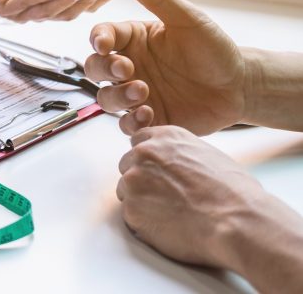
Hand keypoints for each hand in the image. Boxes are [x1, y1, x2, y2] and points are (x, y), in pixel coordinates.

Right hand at [85, 0, 246, 134]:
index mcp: (133, 40)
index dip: (98, 40)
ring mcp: (136, 95)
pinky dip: (132, 122)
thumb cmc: (213, 49)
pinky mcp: (148, 118)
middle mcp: (129, 67)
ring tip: (143, 93)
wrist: (239, 87)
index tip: (104, 44)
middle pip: (94, 69)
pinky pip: (127, 125)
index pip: (102, 37)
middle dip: (104, 70)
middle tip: (126, 70)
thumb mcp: (188, 20)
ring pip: (106, 99)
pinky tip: (149, 114)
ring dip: (117, 97)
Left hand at [117, 126, 302, 274]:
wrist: (237, 221)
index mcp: (164, 137)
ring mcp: (133, 180)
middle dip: (142, 180)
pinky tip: (168, 226)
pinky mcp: (131, 209)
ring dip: (141, 201)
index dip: (148, 160)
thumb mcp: (208, 155)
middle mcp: (144, 153)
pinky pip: (130, 215)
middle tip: (165, 197)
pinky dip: (144, 222)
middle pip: (128, 165)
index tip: (158, 172)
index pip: (139, 142)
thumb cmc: (234, 192)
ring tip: (171, 213)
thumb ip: (180, 155)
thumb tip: (174, 164)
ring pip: (126, 190)